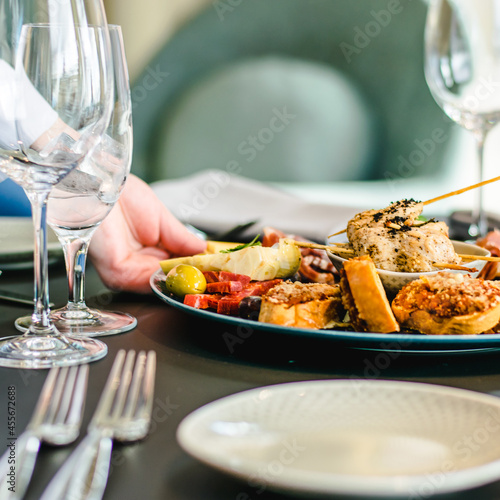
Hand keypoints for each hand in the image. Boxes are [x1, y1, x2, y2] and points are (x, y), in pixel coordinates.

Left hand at [89, 174, 206, 292]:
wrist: (95, 185)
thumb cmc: (120, 194)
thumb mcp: (161, 218)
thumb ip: (183, 240)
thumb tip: (205, 252)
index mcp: (148, 251)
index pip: (177, 266)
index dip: (197, 269)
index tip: (217, 269)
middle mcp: (137, 265)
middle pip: (171, 279)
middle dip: (195, 279)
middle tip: (220, 276)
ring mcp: (126, 272)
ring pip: (163, 284)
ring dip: (186, 281)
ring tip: (209, 274)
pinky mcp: (118, 273)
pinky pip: (148, 282)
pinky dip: (170, 278)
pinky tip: (187, 270)